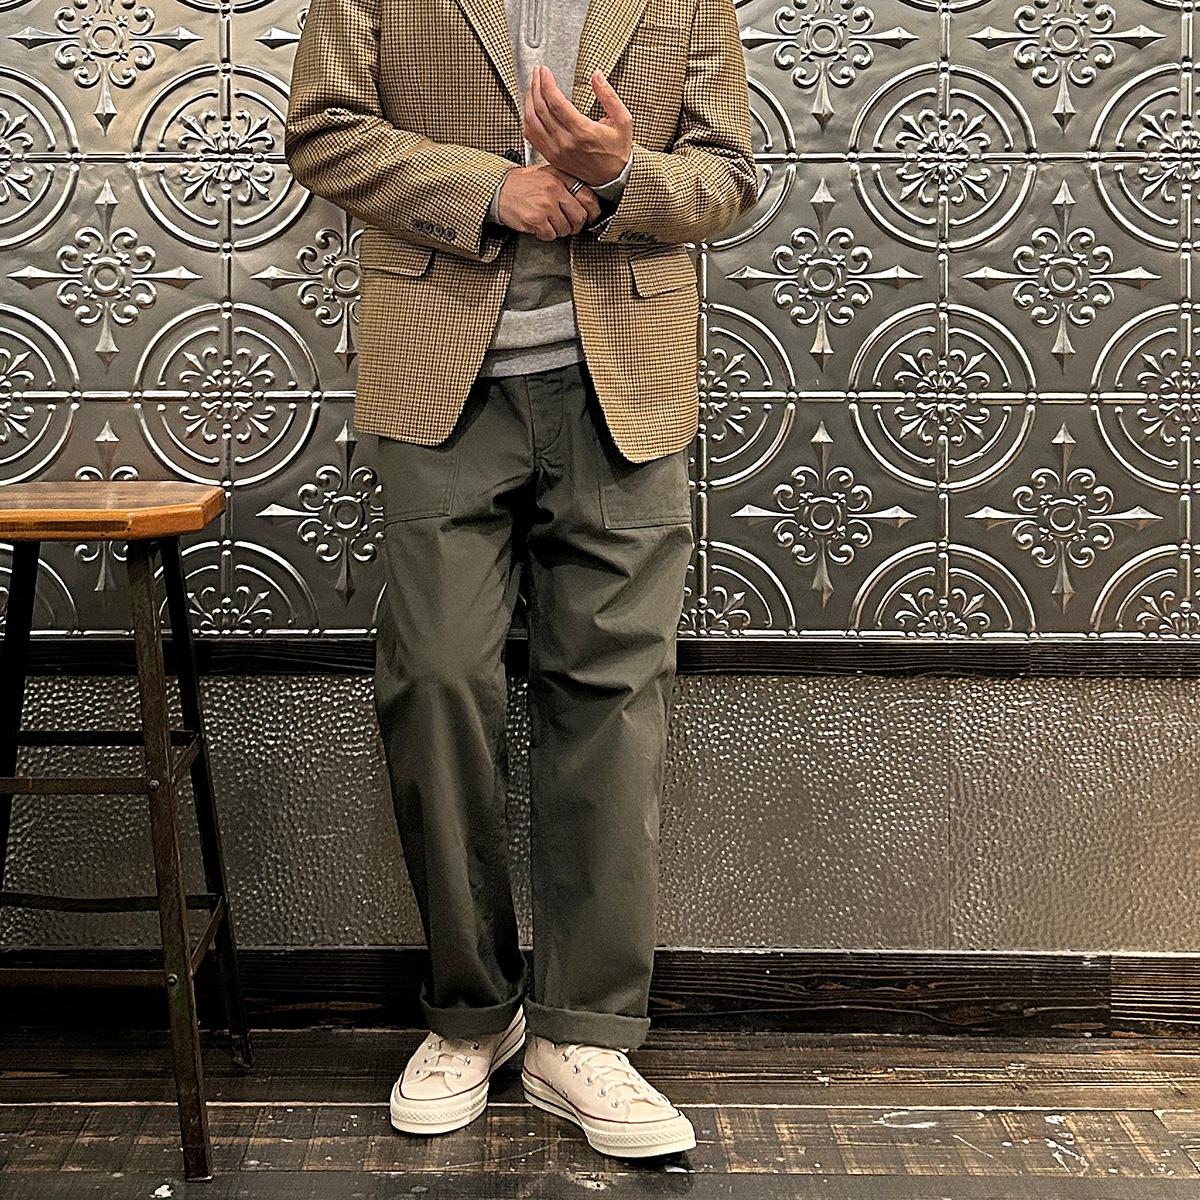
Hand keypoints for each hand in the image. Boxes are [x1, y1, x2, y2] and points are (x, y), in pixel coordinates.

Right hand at [494, 162, 600, 239]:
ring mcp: (545, 205)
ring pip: (565, 229)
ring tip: (547, 223)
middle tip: (568, 226)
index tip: (592, 217)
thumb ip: (564, 183)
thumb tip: (586, 200)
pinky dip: (545, 234)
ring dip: (558, 230)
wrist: (497, 189)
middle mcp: (554, 190)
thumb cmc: (521, 184)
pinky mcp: (536, 219)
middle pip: (579, 217)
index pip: (587, 196)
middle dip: (575, 225)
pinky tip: (537, 226)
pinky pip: (550, 235)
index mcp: (559, 177)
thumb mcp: (545, 174)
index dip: (593, 211)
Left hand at [524, 64, 632, 186]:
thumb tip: (596, 75)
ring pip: (532, 122)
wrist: (611, 179)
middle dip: (536, 86)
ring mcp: (556, 151)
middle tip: (537, 73)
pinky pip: (532, 137)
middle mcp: (566, 143)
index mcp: (583, 132)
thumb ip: (609, 96)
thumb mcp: (622, 120)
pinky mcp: (552, 157)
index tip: (544, 70)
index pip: (556, 103)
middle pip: (541, 109)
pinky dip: (527, 120)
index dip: (547, 83)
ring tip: (532, 87)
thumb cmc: (617, 150)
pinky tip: (530, 109)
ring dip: (529, 101)